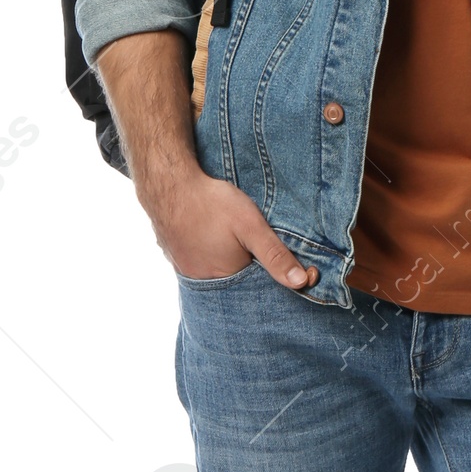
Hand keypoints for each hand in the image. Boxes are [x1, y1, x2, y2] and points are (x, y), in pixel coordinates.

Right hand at [145, 166, 316, 288]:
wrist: (168, 184)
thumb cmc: (211, 203)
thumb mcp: (251, 226)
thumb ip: (276, 255)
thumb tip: (302, 283)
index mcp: (226, 279)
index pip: (260, 288)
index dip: (278, 272)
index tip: (292, 257)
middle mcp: (204, 283)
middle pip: (239, 282)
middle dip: (254, 267)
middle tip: (256, 241)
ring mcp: (187, 271)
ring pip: (220, 272)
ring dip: (232, 261)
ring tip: (235, 239)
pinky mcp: (176, 257)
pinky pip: (202, 263)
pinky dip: (212, 255)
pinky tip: (215, 239)